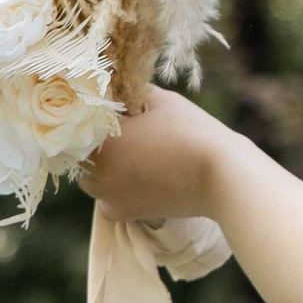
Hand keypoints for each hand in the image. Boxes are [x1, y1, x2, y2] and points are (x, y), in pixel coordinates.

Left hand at [78, 88, 236, 222]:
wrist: (220, 175)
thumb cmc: (191, 131)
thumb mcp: (162, 100)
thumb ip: (134, 93)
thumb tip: (121, 89)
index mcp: (100, 140)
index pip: (82, 123)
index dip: (97, 115)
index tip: (115, 112)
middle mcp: (96, 172)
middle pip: (83, 152)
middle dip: (99, 142)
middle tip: (127, 132)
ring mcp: (108, 196)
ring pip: (92, 178)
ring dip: (104, 167)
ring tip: (134, 155)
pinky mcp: (124, 214)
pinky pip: (107, 201)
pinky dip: (116, 190)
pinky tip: (137, 177)